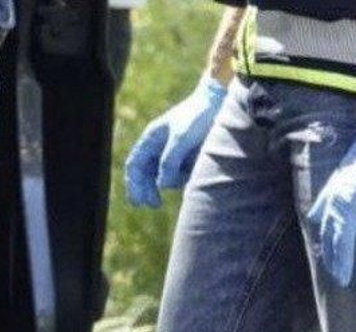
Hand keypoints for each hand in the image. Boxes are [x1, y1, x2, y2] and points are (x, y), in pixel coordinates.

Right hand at [124, 77, 228, 207]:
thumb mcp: (181, 139)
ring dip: (172, 181)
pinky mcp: (187, 156)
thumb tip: (161, 185)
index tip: (139, 201)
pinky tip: (193, 173)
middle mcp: (159, 146)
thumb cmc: (198, 116)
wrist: (220, 102)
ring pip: (164, 176)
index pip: (135, 165)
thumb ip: (169, 162)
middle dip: (148, 189)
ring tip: (187, 176)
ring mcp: (173, 151)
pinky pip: (180, 174)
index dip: (134, 184)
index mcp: (152, 138)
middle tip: (155, 204)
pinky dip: (184, 178)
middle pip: (146, 174)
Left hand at [306, 132, 355, 286]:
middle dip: (343, 268)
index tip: (331, 273)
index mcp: (334, 204)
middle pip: (343, 248)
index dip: (329, 257)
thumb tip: (313, 219)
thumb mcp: (335, 181)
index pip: (328, 238)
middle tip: (343, 282)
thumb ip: (324, 202)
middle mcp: (348, 212)